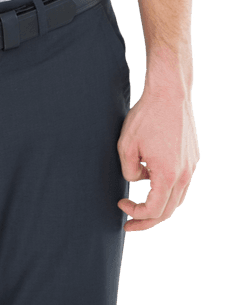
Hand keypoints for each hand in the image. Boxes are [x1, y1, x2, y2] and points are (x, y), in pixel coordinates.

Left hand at [117, 81, 199, 230]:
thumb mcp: (126, 145)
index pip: (153, 210)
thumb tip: (138, 180)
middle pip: (168, 211)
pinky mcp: (193, 158)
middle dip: (147, 221)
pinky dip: (167, 190)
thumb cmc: (146, 116)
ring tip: (141, 207)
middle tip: (130, 224)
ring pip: (177, 199)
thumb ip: (129, 171)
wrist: (169, 92)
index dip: (136, 214)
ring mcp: (191, 167)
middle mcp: (184, 175)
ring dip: (159, 207)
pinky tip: (153, 181)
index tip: (121, 205)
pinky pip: (182, 183)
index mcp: (167, 175)